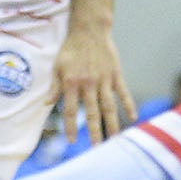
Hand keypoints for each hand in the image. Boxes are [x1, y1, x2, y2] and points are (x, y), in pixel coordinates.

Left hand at [52, 24, 134, 142]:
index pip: (71, 111)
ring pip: (109, 107)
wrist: (89, 30)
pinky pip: (123, 92)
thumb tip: (47, 104)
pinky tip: (133, 117)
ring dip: (112, 124)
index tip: (71, 141)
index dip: (70, 127)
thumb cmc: (70, 49)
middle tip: (96, 150)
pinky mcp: (116, 75)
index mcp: (72, 83)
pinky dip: (128, 105)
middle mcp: (89, 84)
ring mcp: (104, 80)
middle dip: (94, 132)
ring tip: (115, 140)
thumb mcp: (57, 66)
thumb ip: (54, 87)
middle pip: (92, 113)